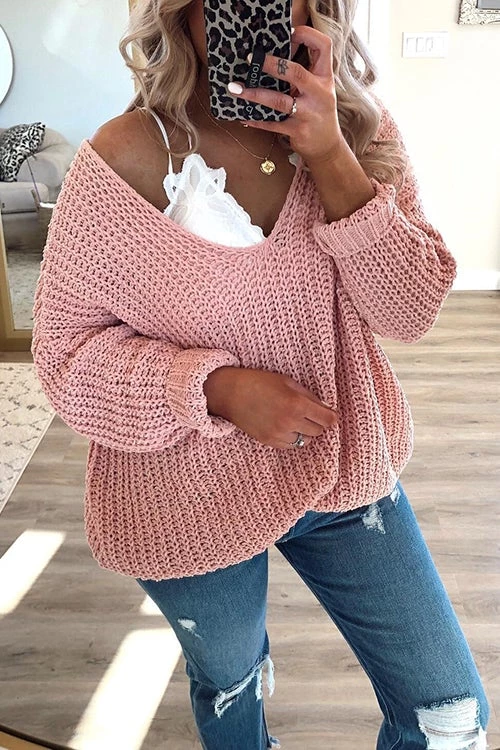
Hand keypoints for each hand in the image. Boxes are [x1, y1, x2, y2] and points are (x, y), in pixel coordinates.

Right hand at [204, 366, 337, 449]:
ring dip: (304, 431)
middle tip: (311, 414)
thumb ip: (308, 396)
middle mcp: (290, 422)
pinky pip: (290, 445)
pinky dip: (292, 437)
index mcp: (297, 404)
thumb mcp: (287, 382)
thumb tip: (325, 408)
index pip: (328, 420)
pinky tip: (284, 426)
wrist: (230, 393)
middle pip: (318, 431)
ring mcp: (278, 434)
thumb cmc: (259, 382)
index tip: (330, 414)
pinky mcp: (268, 441)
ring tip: (295, 419)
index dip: (331, 416)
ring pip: (304, 440)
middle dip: (318, 422)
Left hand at [226, 25, 345, 165]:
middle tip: (250, 59)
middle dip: (271, 64)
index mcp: (325, 78)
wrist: (327, 146)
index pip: (323, 46)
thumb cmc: (318, 112)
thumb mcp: (318, 90)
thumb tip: (271, 57)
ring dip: (254, 94)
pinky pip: (273, 124)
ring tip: (235, 89)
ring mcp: (308, 113)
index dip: (306, 35)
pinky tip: (244, 117)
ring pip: (278, 101)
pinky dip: (257, 120)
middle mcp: (319, 94)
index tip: (288, 34)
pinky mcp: (298, 131)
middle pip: (296, 72)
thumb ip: (303, 74)